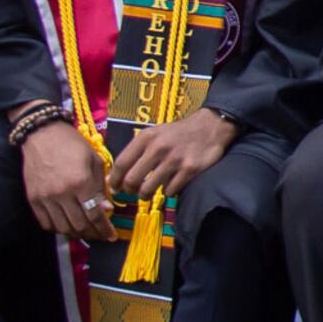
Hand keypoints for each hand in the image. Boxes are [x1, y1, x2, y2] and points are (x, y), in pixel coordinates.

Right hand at [22, 121, 117, 240]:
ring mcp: (46, 198)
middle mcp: (62, 193)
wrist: (42, 134)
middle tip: (100, 234)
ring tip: (86, 231)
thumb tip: (105, 209)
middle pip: (80, 225)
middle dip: (93, 234)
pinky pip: (46, 223)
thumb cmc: (72, 144)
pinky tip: (67, 225)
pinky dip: (58, 229)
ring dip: (77, 234)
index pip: (95, 215)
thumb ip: (100, 187)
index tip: (111, 236)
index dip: (105, 229)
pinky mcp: (34, 199)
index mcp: (81, 182)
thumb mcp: (94, 161)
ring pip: (63, 228)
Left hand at [107, 105, 239, 202]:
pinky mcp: (189, 170)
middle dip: (129, 190)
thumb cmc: (177, 133)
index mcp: (146, 137)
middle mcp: (158, 148)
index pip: (122, 163)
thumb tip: (113, 176)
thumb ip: (136, 152)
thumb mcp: (154, 134)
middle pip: (132, 179)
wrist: (210, 127)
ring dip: (145, 195)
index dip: (114, 180)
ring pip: (149, 189)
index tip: (113, 188)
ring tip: (147, 193)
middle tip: (132, 192)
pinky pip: (169, 190)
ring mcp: (174, 160)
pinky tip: (170, 184)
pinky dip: (167, 191)